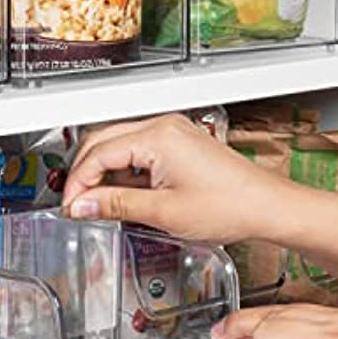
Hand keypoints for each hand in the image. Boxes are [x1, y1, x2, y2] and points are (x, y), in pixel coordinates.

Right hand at [62, 113, 295, 244]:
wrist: (266, 206)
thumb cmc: (229, 205)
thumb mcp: (162, 212)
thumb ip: (115, 205)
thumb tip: (81, 205)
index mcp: (157, 136)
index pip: (98, 153)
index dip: (77, 183)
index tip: (71, 207)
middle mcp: (163, 126)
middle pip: (102, 142)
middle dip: (84, 174)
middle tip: (76, 204)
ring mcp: (171, 133)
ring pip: (117, 146)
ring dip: (103, 175)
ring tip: (98, 205)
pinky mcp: (177, 145)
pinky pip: (136, 153)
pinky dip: (122, 175)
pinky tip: (122, 197)